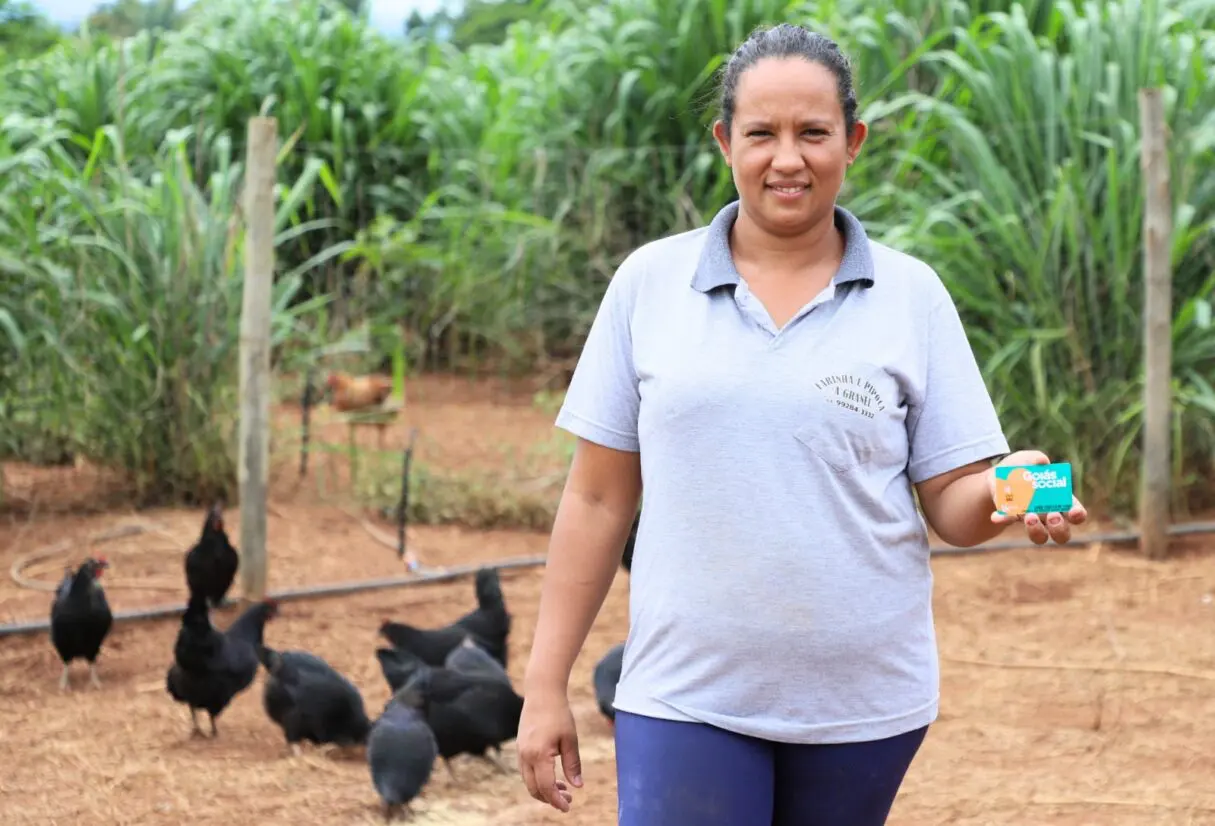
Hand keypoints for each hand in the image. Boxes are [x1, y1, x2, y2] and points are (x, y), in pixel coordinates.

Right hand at [517, 687, 581, 811]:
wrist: (542, 693)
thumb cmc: (559, 714)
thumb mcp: (570, 740)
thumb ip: (573, 764)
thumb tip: (578, 786)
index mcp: (539, 755)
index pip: (546, 787)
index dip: (556, 800)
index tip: (568, 807)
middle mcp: (526, 756)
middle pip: (534, 788)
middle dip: (550, 798)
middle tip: (567, 799)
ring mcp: (520, 752)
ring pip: (528, 781)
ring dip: (543, 789)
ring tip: (562, 788)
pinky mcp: (520, 747)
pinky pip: (526, 771)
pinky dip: (537, 778)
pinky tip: (552, 775)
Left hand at [988, 450, 1087, 544]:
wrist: (999, 475)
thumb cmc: (1022, 467)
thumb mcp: (1029, 458)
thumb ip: (1037, 459)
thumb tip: (1042, 463)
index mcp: (1061, 500)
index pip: (1076, 513)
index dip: (1078, 515)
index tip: (1074, 513)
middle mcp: (1050, 516)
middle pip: (1062, 534)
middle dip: (1059, 528)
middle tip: (1052, 516)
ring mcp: (1032, 521)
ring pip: (1040, 537)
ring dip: (1036, 530)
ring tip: (1028, 516)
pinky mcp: (1012, 519)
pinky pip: (1009, 522)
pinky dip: (1004, 519)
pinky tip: (996, 515)